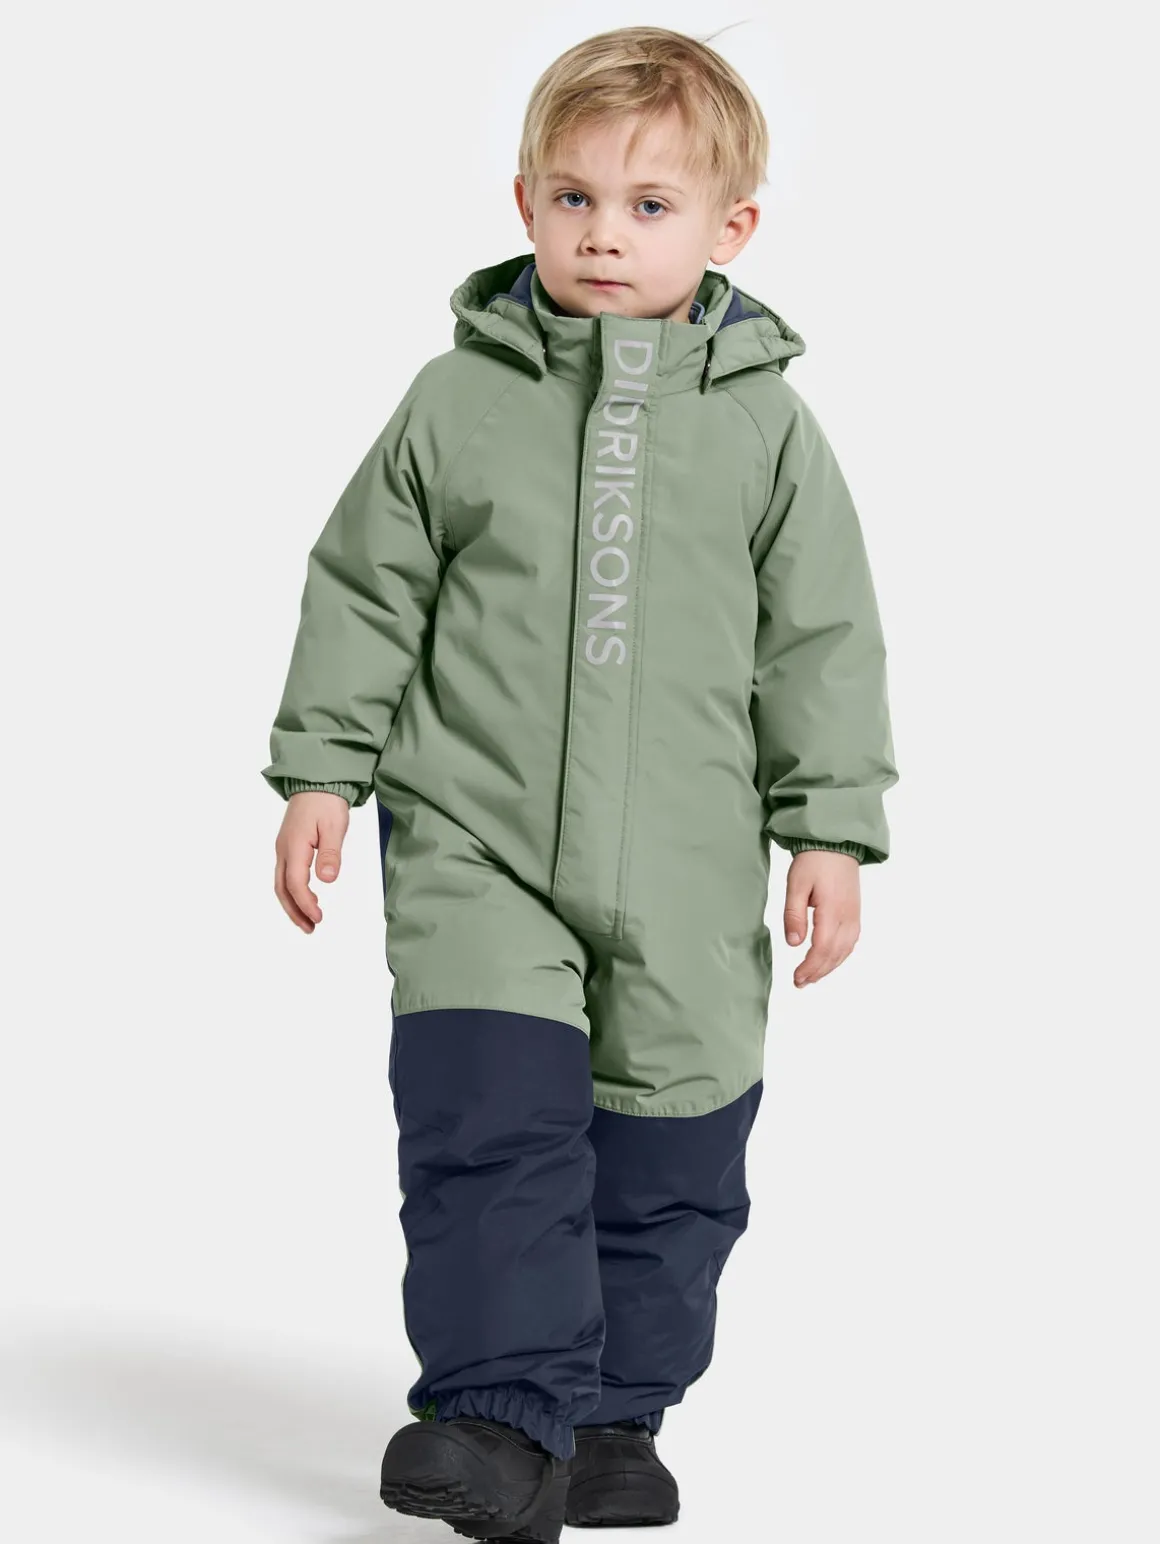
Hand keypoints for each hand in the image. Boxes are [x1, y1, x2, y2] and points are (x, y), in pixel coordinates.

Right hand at [273, 791, 350, 932]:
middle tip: (310, 928)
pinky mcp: (288, 847)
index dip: (305, 904)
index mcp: (294, 846)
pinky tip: (306, 898)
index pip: (295, 883)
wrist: (316, 782)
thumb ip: (330, 853)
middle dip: (295, 912)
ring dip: (292, 905)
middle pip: (282, 889)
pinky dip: (292, 892)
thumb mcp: (334, 826)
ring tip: (308, 921)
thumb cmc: (326, 802)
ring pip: (281, 884)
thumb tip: (327, 879)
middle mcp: (283, 850)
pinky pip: (285, 875)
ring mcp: (283, 849)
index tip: (319, 917)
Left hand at [783, 850, 860, 987]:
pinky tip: (828, 961)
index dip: (810, 967)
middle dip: (817, 972)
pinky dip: (838, 957)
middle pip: (835, 954)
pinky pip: (850, 943)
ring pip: (845, 951)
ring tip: (811, 978)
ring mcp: (854, 917)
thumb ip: (794, 915)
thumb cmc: (814, 862)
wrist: (836, 845)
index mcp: (832, 910)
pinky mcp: (855, 915)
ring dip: (828, 968)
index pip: (823, 948)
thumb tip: (793, 944)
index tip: (796, 978)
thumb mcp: (796, 885)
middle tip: (799, 983)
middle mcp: (848, 918)